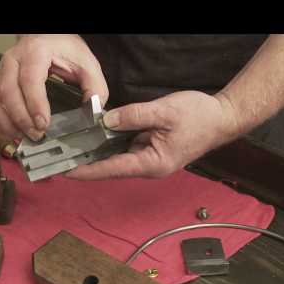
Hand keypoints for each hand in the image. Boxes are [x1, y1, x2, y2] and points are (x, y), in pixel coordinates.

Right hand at [0, 34, 108, 140]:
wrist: (48, 36)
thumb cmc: (65, 48)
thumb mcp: (86, 62)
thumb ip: (95, 86)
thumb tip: (94, 110)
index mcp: (36, 51)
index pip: (30, 79)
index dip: (35, 104)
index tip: (43, 123)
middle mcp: (14, 59)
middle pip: (9, 91)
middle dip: (21, 118)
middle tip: (37, 135)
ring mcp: (3, 70)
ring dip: (8, 123)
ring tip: (24, 138)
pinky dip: (0, 121)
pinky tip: (13, 133)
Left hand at [65, 91, 241, 179]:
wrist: (222, 118)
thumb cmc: (199, 117)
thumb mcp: (164, 112)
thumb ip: (133, 116)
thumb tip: (106, 121)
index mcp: (152, 163)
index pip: (112, 169)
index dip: (87, 170)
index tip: (66, 171)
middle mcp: (149, 166)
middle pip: (112, 167)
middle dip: (87, 163)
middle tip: (62, 157)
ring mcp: (151, 159)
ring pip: (118, 158)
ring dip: (97, 154)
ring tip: (73, 148)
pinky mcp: (152, 151)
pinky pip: (126, 149)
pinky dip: (111, 144)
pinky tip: (97, 136)